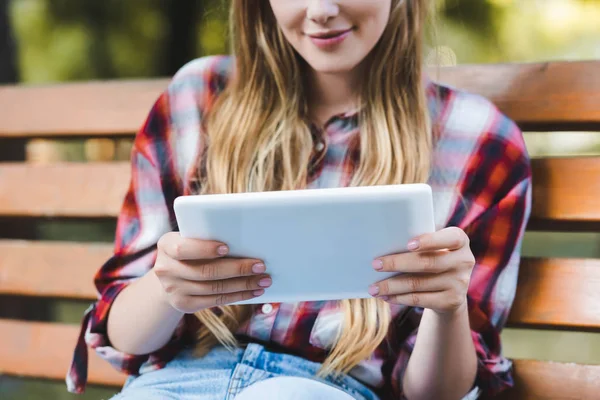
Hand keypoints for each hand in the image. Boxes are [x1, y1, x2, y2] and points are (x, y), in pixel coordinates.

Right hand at [153, 232, 270, 312]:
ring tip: (263, 280)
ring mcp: (173, 290)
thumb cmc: (191, 247)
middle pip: (205, 271)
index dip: (205, 249)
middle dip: (236, 269)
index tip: (227, 247)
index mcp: (166, 245)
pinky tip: (253, 291)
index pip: (183, 249)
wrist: (171, 274)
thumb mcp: (191, 237)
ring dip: (243, 284)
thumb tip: (246, 235)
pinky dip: (238, 296)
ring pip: (214, 288)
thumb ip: (208, 234)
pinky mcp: (184, 305)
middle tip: (260, 265)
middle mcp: (165, 269)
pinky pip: (215, 301)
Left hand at [369, 227, 474, 314]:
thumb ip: (418, 242)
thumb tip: (382, 243)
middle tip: (375, 264)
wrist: (451, 289)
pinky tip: (386, 297)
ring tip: (373, 287)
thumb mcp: (433, 246)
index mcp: (460, 241)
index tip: (408, 244)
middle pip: (427, 263)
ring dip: (392, 286)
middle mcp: (464, 261)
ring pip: (419, 283)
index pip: (450, 238)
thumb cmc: (433, 257)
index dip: (429, 241)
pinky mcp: (452, 301)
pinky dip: (399, 298)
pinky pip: (420, 299)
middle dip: (397, 263)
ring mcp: (460, 283)